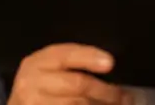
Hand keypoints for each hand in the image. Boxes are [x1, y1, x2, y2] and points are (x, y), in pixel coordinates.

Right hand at [8, 44, 133, 104]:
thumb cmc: (44, 85)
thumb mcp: (52, 68)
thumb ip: (76, 63)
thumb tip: (109, 65)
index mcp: (38, 62)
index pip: (65, 55)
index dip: (89, 57)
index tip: (110, 63)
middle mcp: (31, 83)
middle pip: (77, 84)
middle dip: (105, 91)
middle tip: (124, 96)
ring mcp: (33, 104)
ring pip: (77, 104)